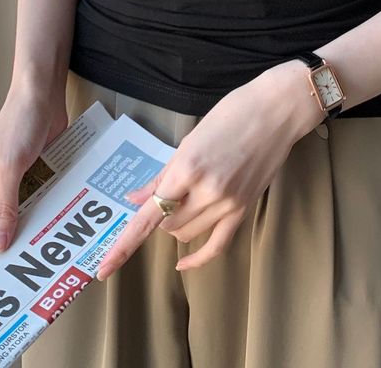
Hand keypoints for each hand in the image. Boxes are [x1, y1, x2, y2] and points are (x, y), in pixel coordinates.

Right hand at [0, 80, 69, 251]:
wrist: (43, 97)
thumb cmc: (19, 122)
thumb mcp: (10, 167)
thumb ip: (4, 206)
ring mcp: (4, 185)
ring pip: (3, 221)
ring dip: (13, 235)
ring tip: (23, 263)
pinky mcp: (26, 181)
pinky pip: (25, 207)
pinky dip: (31, 219)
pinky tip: (43, 235)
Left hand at [96, 60, 322, 279]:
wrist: (277, 110)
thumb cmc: (232, 113)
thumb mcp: (190, 138)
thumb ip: (162, 173)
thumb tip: (137, 198)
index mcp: (187, 168)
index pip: (148, 216)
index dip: (123, 246)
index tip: (103, 270)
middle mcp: (206, 191)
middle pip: (167, 225)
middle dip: (158, 216)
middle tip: (163, 194)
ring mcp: (228, 203)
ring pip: (187, 234)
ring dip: (176, 225)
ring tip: (182, 202)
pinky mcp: (244, 209)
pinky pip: (217, 244)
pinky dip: (198, 257)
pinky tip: (184, 262)